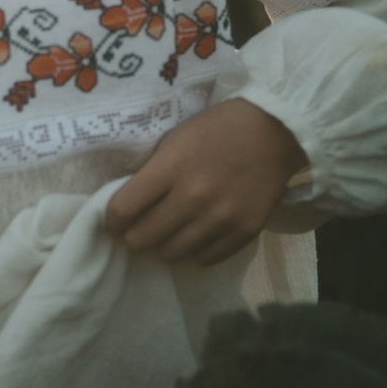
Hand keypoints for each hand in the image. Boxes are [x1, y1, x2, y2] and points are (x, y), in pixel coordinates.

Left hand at [103, 99, 307, 265]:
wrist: (274, 130)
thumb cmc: (217, 129)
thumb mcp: (175, 139)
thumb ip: (152, 172)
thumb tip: (128, 205)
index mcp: (170, 167)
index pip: (122, 209)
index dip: (111, 221)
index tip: (115, 222)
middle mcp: (193, 196)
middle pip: (142, 238)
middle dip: (135, 236)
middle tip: (142, 228)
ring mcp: (221, 217)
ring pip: (172, 254)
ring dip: (165, 245)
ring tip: (172, 232)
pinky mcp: (245, 231)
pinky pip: (206, 258)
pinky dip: (198, 250)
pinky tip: (199, 234)